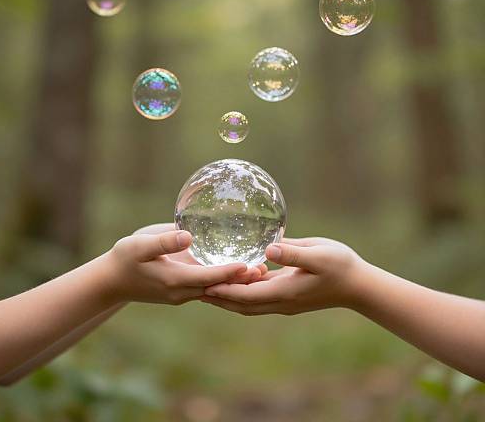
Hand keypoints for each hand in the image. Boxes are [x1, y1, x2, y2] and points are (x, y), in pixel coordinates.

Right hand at [133, 223, 267, 283]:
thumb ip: (164, 242)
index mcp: (173, 280)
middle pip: (217, 287)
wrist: (110, 281)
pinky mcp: (180, 290)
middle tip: (265, 270)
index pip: (208, 277)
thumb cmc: (123, 259)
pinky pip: (206, 287)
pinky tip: (235, 271)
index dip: (230, 272)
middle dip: (240, 280)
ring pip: (214, 289)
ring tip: (259, 271)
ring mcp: (181, 293)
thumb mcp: (139, 246)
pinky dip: (222, 281)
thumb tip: (189, 236)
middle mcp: (181, 291)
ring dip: (234, 282)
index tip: (250, 265)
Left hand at [202, 237, 365, 315]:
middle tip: (194, 288)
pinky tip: (237, 278)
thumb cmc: (341, 266)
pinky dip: (243, 291)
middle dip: (219, 297)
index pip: (245, 295)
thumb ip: (294, 252)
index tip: (201, 285)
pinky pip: (259, 297)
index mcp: (284, 292)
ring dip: (228, 296)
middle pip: (241, 304)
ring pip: (249, 303)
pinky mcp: (288, 296)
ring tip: (207, 286)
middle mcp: (280, 301)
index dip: (223, 290)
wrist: (358, 286)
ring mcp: (284, 301)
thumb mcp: (319, 254)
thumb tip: (268, 249)